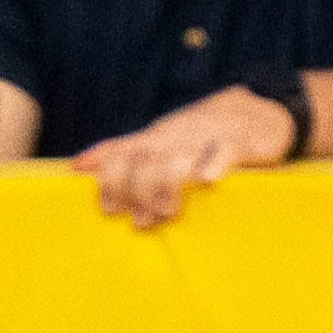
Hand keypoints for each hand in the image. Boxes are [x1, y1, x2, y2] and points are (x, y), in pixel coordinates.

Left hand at [75, 77, 293, 226]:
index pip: (119, 156)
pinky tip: (206, 180)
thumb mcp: (156, 140)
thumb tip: (77, 165)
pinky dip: (214, 163)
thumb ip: (119, 152)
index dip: (110, 183)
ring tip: (167, 211)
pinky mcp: (238, 142)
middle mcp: (174, 138)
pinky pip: (224, 150)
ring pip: (178, 156)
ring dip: (167, 185)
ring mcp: (205, 138)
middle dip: (137, 192)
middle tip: (143, 222)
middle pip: (144, 161)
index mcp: (154, 141)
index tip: (112, 210)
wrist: (255, 111)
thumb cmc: (198, 135)